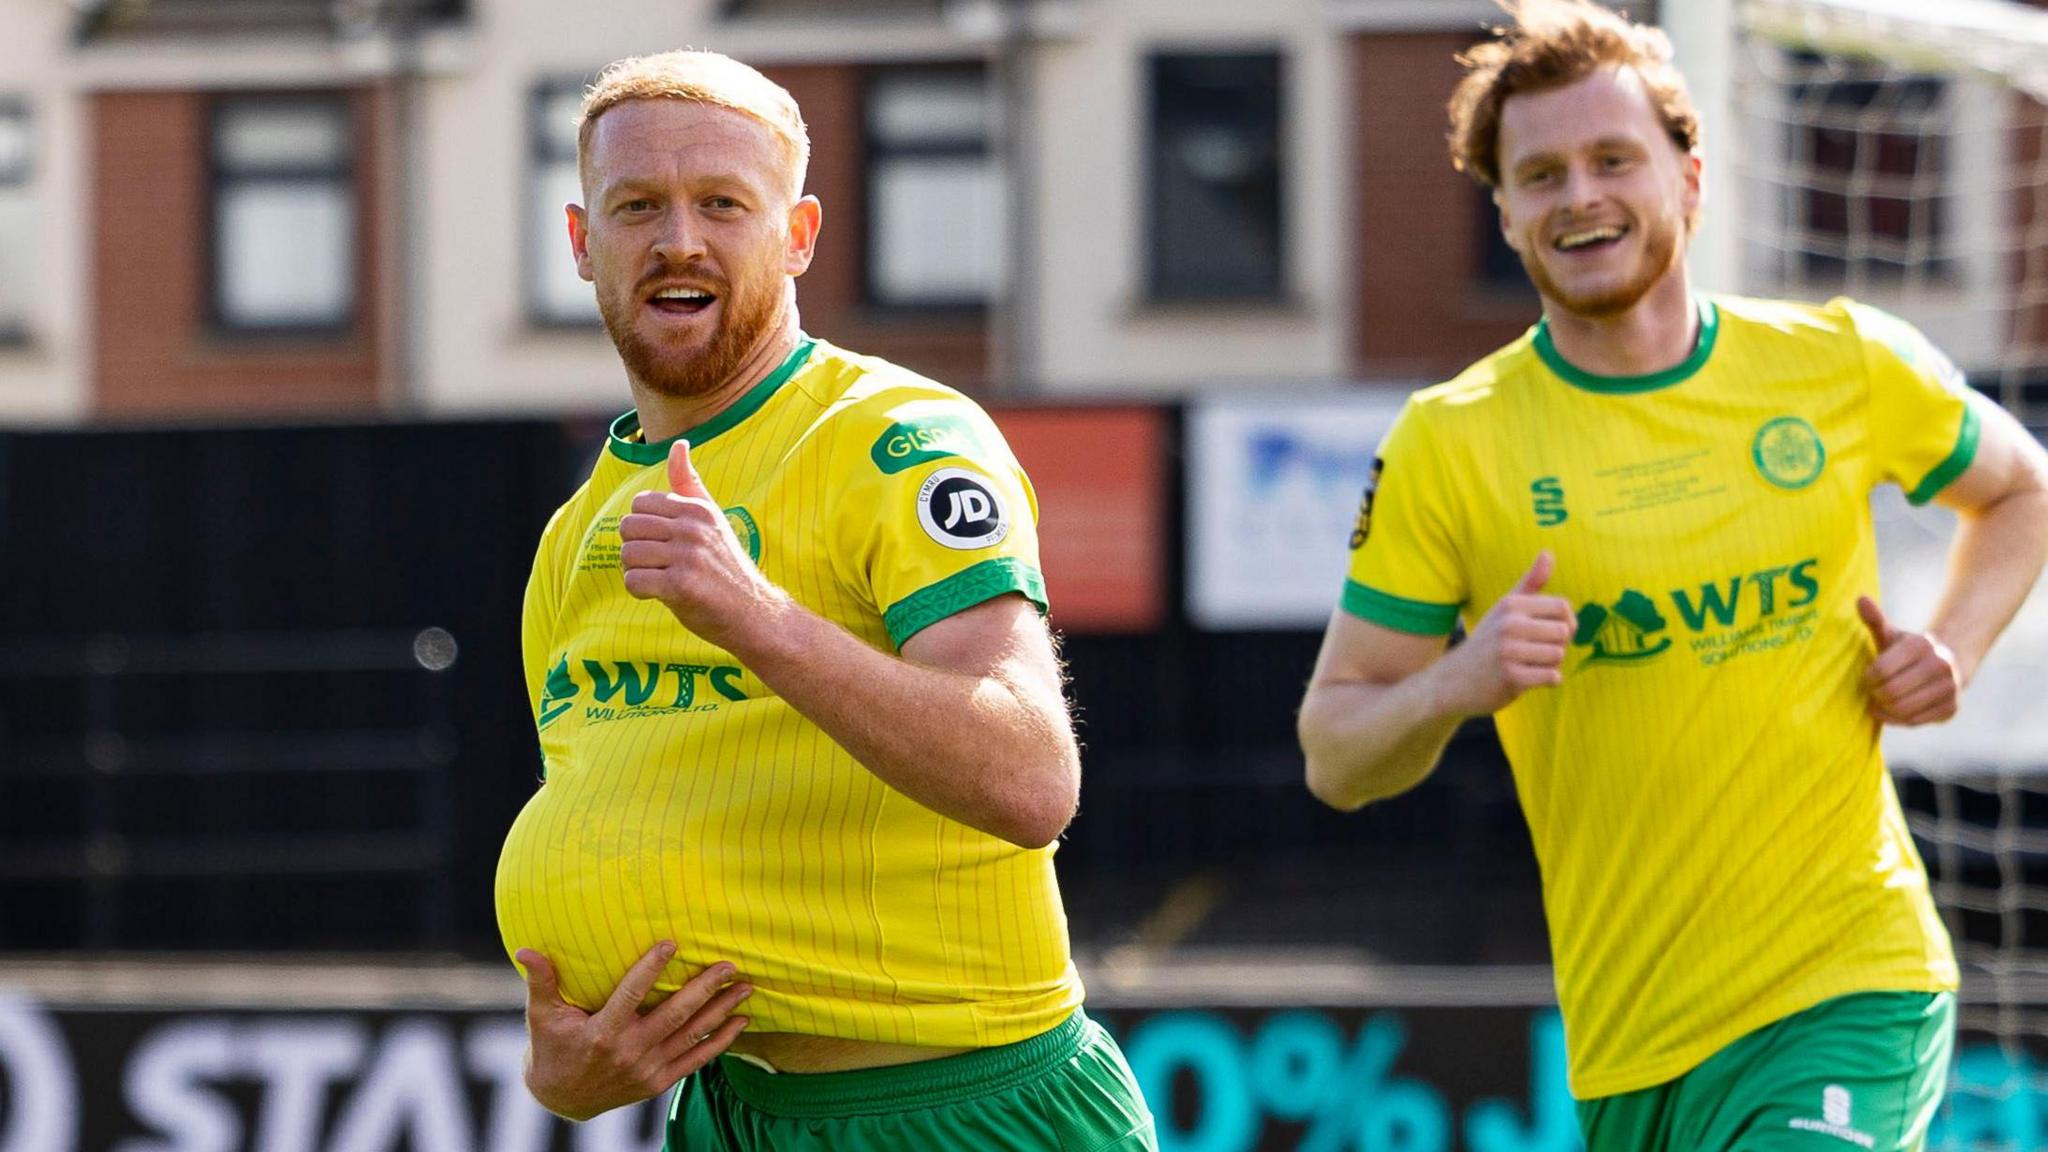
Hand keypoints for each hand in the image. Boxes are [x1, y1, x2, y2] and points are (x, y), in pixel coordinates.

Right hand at [517, 942, 752, 1120]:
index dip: (651, 969)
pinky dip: (720, 1042)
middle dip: (704, 989)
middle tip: (728, 964)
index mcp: (602, 1033)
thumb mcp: (542, 1016)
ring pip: (690, 1036)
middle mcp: (629, 1053)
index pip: (631, 996)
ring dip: (720, 1011)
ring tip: (745, 988)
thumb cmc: (552, 1048)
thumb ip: (541, 982)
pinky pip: (696, 1061)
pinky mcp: (658, 1082)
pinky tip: (740, 1022)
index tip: (672, 943)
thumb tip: (524, 949)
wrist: (561, 1098)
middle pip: (673, 1016)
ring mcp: (646, 1070)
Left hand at [619, 440, 780, 648]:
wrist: (753, 613)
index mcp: (697, 509)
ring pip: (627, 554)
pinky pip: (634, 581)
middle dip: (635, 548)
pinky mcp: (682, 586)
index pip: (640, 504)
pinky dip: (640, 592)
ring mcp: (688, 557)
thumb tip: (679, 444)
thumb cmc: (726, 567)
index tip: (662, 544)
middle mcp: (693, 528)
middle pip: (628, 527)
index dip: (643, 527)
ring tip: (659, 579)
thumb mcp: (712, 519)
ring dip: (636, 571)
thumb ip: (689, 483)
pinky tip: (660, 594)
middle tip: (657, 564)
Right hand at [1433, 551, 1575, 716]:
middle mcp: (1509, 624)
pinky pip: (1552, 676)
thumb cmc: (1487, 642)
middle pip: (1564, 633)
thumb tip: (1548, 553)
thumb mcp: (1504, 608)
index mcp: (1510, 604)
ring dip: (1550, 664)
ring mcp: (1509, 651)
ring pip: (1559, 655)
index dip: (1565, 622)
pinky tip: (1529, 678)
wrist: (1453, 681)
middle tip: (1535, 652)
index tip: (1549, 632)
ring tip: (1529, 664)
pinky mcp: (1511, 677)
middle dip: (1557, 646)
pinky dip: (1547, 680)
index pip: (1563, 607)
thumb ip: (1530, 582)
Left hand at [1857, 596, 1961, 725]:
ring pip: (1903, 709)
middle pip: (1891, 692)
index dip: (1868, 678)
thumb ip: (1875, 620)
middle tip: (1872, 692)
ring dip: (1883, 709)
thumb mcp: (1892, 635)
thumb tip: (1860, 598)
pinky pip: (1915, 722)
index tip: (1867, 676)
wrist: (1949, 663)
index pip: (1880, 670)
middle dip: (1875, 694)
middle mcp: (1940, 666)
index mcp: (1922, 645)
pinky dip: (1897, 720)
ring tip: (1878, 702)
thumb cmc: (1908, 651)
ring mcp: (1949, 688)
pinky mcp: (1951, 709)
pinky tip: (1890, 712)